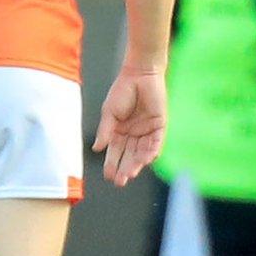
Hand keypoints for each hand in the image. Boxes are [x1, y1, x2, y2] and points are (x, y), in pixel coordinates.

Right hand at [94, 67, 166, 186]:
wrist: (139, 74)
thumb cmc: (122, 90)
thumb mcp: (109, 113)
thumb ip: (105, 131)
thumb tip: (96, 148)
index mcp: (119, 131)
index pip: (115, 152)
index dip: (112, 164)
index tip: (108, 176)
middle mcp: (133, 134)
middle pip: (129, 155)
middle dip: (124, 168)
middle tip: (120, 181)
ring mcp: (147, 131)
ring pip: (142, 152)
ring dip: (137, 163)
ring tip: (130, 173)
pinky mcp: (159, 125)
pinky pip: (156, 142)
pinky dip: (152, 151)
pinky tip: (147, 160)